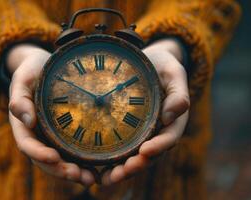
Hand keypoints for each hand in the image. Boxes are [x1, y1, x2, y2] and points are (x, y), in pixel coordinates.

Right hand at [7, 44, 94, 185]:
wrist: (43, 67)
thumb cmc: (32, 70)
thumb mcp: (23, 77)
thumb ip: (20, 97)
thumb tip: (26, 120)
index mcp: (23, 123)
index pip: (27, 144)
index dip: (39, 153)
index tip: (54, 158)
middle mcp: (36, 134)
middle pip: (44, 159)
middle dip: (60, 170)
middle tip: (80, 176)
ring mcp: (50, 136)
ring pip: (59, 160)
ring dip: (73, 172)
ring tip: (90, 179)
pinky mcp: (64, 134)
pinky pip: (71, 151)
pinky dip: (81, 162)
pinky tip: (97, 169)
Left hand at [101, 38, 189, 184]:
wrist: (147, 63)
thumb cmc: (162, 66)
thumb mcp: (174, 73)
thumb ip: (177, 92)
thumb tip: (173, 114)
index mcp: (172, 120)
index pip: (168, 138)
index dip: (159, 147)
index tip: (145, 151)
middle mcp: (157, 131)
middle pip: (149, 154)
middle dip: (136, 166)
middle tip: (121, 173)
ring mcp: (141, 133)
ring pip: (133, 156)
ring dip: (121, 169)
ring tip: (106, 178)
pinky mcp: (126, 131)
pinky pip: (120, 147)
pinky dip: (110, 160)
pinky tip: (96, 167)